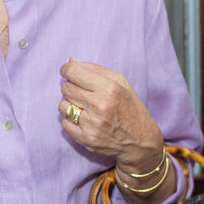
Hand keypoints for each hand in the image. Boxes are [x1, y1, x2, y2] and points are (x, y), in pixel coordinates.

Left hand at [58, 58, 162, 172]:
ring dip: (70, 104)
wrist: (140, 141)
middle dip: (70, 87)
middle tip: (82, 91)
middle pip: (66, 88)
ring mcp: (92, 124)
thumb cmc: (130, 107)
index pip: (73, 72)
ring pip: (62, 106)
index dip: (67, 70)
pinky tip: (85, 120)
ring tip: (85, 107)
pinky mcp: (85, 139)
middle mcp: (100, 106)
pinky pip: (64, 124)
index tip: (67, 71)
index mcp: (109, 88)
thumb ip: (95, 69)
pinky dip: (71, 121)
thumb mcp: (121, 83)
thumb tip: (70, 62)